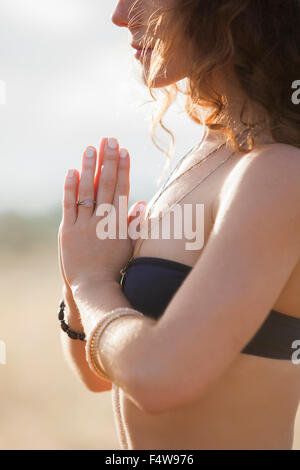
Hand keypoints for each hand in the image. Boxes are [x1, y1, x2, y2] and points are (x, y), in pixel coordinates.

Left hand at [59, 137, 145, 288]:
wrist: (93, 286)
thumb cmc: (114, 267)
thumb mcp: (130, 246)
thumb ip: (136, 224)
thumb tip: (142, 203)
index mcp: (119, 222)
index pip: (122, 190)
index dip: (123, 169)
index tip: (123, 151)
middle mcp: (103, 220)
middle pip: (107, 185)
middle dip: (108, 161)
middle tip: (109, 140)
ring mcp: (84, 225)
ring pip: (87, 191)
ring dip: (90, 168)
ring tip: (91, 148)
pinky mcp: (68, 231)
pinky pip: (69, 206)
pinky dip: (70, 188)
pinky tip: (72, 171)